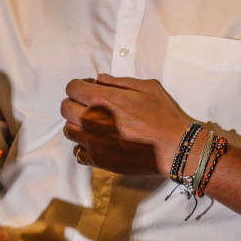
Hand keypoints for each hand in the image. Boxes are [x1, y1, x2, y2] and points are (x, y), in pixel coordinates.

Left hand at [61, 74, 192, 176]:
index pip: (72, 88)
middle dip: (75, 102)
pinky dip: (83, 145)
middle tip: (88, 104)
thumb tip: (100, 80)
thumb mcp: (146, 87)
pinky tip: (96, 141)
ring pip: (68, 130)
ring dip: (76, 123)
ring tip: (91, 123)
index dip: (79, 86)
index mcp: (103, 99)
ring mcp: (94, 142)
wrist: (176, 146)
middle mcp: (92, 120)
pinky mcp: (99, 160)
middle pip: (65, 108)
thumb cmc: (163, 115)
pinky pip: (78, 152)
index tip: (87, 89)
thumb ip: (119, 82)